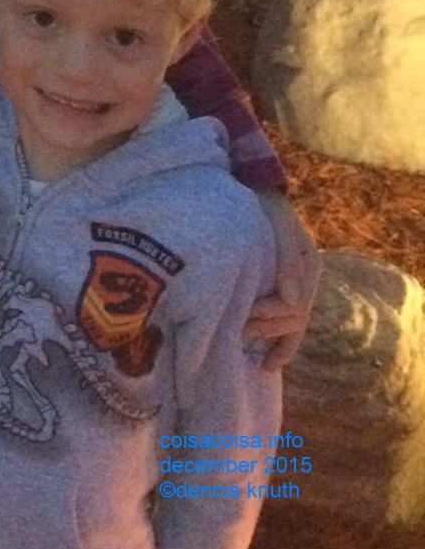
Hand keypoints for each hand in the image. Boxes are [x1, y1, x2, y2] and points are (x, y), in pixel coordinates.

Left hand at [246, 191, 319, 368]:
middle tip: (238, 337)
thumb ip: (286, 261)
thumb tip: (293, 300)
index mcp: (308, 267)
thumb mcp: (277, 226)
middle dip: (267, 330)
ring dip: (271, 339)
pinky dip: (278, 340)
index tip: (245, 316)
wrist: (256, 190)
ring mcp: (297, 287)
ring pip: (291, 326)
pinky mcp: (285, 289)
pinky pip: (286, 322)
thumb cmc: (264, 207)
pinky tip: (266, 358)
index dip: (269, 315)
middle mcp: (307, 281)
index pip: (293, 306)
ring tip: (248, 351)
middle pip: (293, 320)